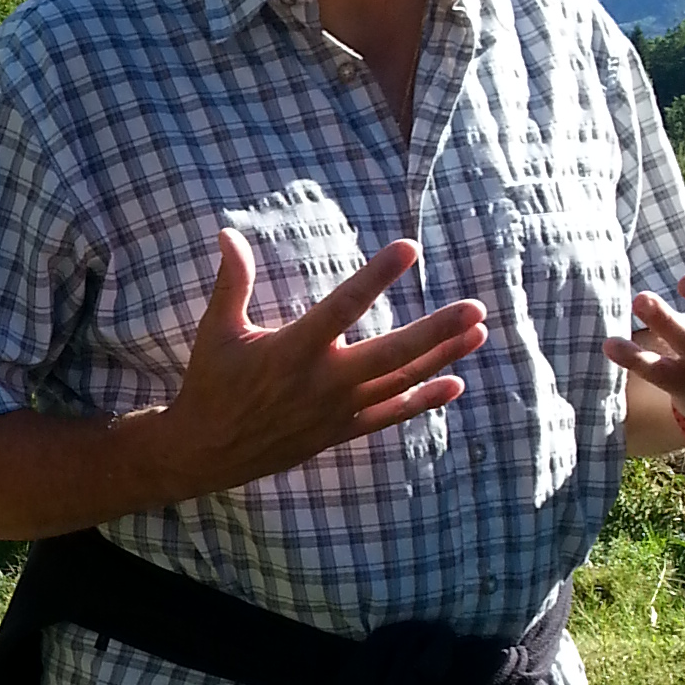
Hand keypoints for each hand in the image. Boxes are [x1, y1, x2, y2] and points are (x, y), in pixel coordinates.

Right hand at [162, 228, 486, 496]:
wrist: (206, 451)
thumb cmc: (212, 384)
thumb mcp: (217, 330)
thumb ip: (232, 281)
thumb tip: (228, 232)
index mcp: (294, 349)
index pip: (344, 305)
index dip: (378, 275)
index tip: (410, 248)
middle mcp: (323, 381)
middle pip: (392, 353)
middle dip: (437, 330)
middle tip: (475, 308)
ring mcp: (337, 409)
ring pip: (400, 382)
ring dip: (442, 358)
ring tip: (478, 333)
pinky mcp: (341, 430)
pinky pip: (390, 415)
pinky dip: (424, 401)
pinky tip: (454, 385)